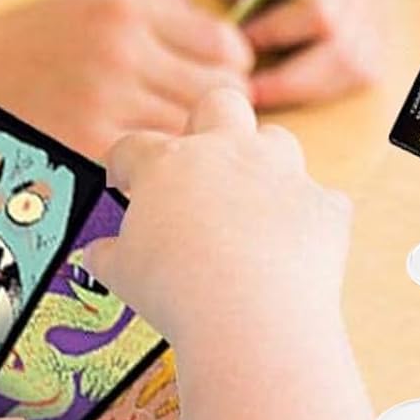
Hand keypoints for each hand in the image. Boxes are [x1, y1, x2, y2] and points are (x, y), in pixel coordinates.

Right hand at [0, 0, 252, 161]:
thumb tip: (224, 35)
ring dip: (196, 148)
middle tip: (210, 123)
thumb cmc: (35, 39)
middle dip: (224, 111)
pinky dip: (161, 173)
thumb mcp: (94, 1)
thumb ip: (160, 9)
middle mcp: (120, 55)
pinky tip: (152, 171)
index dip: (235, 65)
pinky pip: (152, 168)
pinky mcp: (85, 152)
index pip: (224, 44)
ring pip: (191, 137)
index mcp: (126, 13)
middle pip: (219, 94)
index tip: (224, 77)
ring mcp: (104, 107)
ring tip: (186, 150)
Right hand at [83, 86, 350, 343]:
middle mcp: (225, 152)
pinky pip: (321, 201)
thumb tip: (97, 254)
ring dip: (265, 163)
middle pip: (218, 103)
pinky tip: (294, 244)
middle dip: (207, 122)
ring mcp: (278, 172)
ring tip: (252, 201)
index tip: (125, 181)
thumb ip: (109, 254)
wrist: (250, 316)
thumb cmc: (178, 291)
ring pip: (277, 139)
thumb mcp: (122, 273)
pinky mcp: (321, 204)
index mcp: (168, 163)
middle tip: (199, 159)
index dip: (125, 163)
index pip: (135, 146)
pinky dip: (309, 218)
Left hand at [204, 0, 380, 107]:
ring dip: (308, 91)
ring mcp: (371, 14)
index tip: (240, 41)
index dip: (276, 34)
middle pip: (345, 51)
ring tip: (263, 90)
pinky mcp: (371, 39)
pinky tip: (284, 87)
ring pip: (358, 71)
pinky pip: (359, 77)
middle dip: (292, 79)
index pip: (319, 12)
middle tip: (247, 88)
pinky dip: (321, 90)